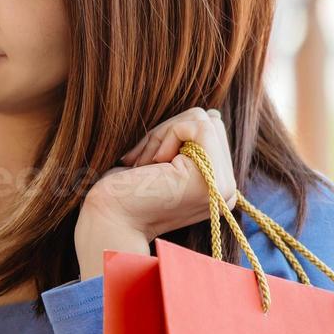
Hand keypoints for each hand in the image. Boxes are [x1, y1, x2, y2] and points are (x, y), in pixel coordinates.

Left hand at [75, 108, 236, 278]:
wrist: (106, 218)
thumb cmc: (122, 191)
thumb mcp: (163, 162)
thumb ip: (191, 145)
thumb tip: (214, 114)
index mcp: (217, 188)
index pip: (211, 133)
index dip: (172, 135)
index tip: (144, 162)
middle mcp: (227, 190)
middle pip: (211, 123)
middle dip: (168, 132)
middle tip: (143, 163)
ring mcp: (222, 187)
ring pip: (204, 120)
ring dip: (163, 135)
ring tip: (146, 165)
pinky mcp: (209, 179)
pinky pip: (198, 126)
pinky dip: (167, 135)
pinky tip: (153, 164)